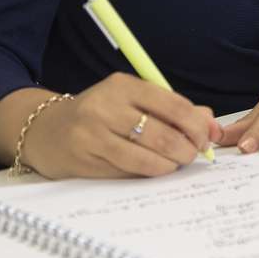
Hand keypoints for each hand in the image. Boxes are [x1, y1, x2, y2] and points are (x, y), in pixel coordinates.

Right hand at [16, 73, 220, 178]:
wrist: (46, 130)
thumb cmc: (100, 115)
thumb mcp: (133, 101)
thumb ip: (174, 110)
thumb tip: (212, 126)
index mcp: (123, 85)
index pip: (173, 105)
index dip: (197, 126)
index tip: (207, 138)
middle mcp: (106, 106)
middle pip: (163, 133)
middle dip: (187, 149)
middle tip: (193, 155)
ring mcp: (92, 134)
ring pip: (146, 156)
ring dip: (170, 164)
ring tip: (175, 163)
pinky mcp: (84, 159)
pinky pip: (127, 171)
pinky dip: (148, 172)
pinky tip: (153, 169)